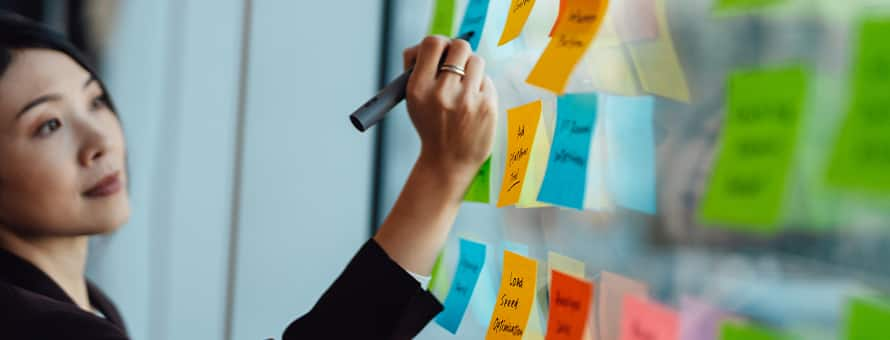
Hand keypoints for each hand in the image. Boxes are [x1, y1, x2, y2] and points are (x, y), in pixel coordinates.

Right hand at [402, 36, 497, 183]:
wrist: (447, 163)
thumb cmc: (431, 126)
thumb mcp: (413, 100)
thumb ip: (418, 69)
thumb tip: (431, 45)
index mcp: (419, 88)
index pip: (433, 43)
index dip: (439, 43)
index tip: (441, 53)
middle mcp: (442, 92)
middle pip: (460, 46)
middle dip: (459, 52)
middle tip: (457, 65)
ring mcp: (467, 100)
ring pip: (477, 61)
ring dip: (472, 69)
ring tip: (465, 87)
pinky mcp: (487, 107)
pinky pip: (487, 80)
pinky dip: (481, 87)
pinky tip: (473, 103)